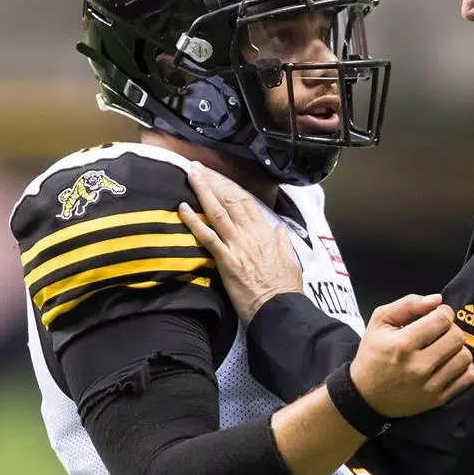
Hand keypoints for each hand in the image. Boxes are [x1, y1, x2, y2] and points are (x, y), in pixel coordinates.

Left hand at [179, 162, 302, 320]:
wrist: (278, 307)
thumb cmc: (285, 287)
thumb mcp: (290, 259)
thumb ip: (283, 241)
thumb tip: (280, 228)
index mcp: (266, 233)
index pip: (246, 202)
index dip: (230, 187)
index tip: (218, 176)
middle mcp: (250, 234)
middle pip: (230, 201)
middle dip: (213, 182)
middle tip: (197, 167)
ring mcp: (237, 245)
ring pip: (218, 212)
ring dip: (203, 191)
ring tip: (191, 175)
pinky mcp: (225, 260)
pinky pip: (207, 237)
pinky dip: (194, 221)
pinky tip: (182, 208)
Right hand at [351, 294, 473, 417]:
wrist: (365, 396)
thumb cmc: (373, 355)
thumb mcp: (380, 322)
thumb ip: (408, 304)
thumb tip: (438, 299)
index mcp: (402, 344)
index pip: (442, 320)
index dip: (443, 312)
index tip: (437, 315)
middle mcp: (418, 366)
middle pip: (457, 337)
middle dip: (451, 329)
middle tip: (440, 332)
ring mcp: (430, 386)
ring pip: (465, 357)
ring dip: (458, 348)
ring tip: (445, 348)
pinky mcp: (438, 400)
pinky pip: (468, 378)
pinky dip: (465, 368)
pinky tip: (450, 364)